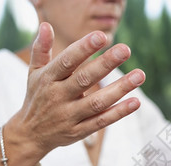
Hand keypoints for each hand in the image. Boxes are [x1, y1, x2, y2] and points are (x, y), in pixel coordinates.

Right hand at [3, 22, 144, 165]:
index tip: (102, 37)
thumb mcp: (34, 72)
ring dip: (119, 89)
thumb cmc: (37, 97)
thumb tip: (46, 25)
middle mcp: (58, 97)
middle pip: (84, 79)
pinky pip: (101, 121)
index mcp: (48, 79)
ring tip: (140, 75)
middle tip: (126, 49)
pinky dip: (118, 113)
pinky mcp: (79, 131)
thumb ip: (41, 49)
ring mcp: (69, 116)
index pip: (66, 61)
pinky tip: (135, 102)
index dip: (84, 48)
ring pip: (96, 102)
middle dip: (105, 64)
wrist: (30, 134)